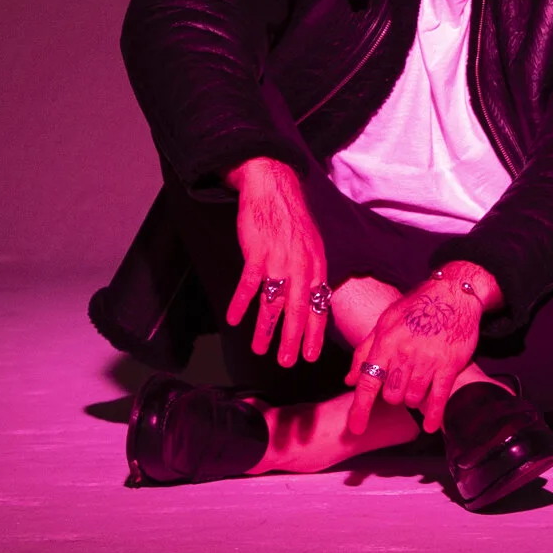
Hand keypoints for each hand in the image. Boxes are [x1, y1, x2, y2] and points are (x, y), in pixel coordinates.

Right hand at [224, 159, 330, 366]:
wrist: (273, 190)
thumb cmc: (291, 220)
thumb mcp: (312, 246)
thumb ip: (312, 274)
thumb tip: (314, 299)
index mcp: (317, 267)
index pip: (319, 307)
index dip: (314, 333)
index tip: (310, 355)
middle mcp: (301, 267)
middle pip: (298, 311)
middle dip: (292, 340)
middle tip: (286, 362)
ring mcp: (279, 261)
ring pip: (272, 304)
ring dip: (265, 330)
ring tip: (260, 349)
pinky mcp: (257, 254)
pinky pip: (248, 286)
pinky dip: (240, 304)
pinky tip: (234, 319)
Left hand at [345, 268, 491, 436]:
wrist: (453, 294)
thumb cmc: (416, 307)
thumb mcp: (384, 322)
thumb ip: (364, 351)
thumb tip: (350, 380)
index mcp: (385, 342)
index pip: (368, 382)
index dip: (360, 408)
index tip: (356, 428)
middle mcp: (404, 353)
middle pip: (391, 395)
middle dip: (393, 395)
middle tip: (401, 383)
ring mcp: (428, 360)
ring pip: (412, 398)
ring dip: (412, 398)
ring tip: (417, 385)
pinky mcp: (449, 365)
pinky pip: (438, 398)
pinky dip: (434, 414)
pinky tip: (432, 426)